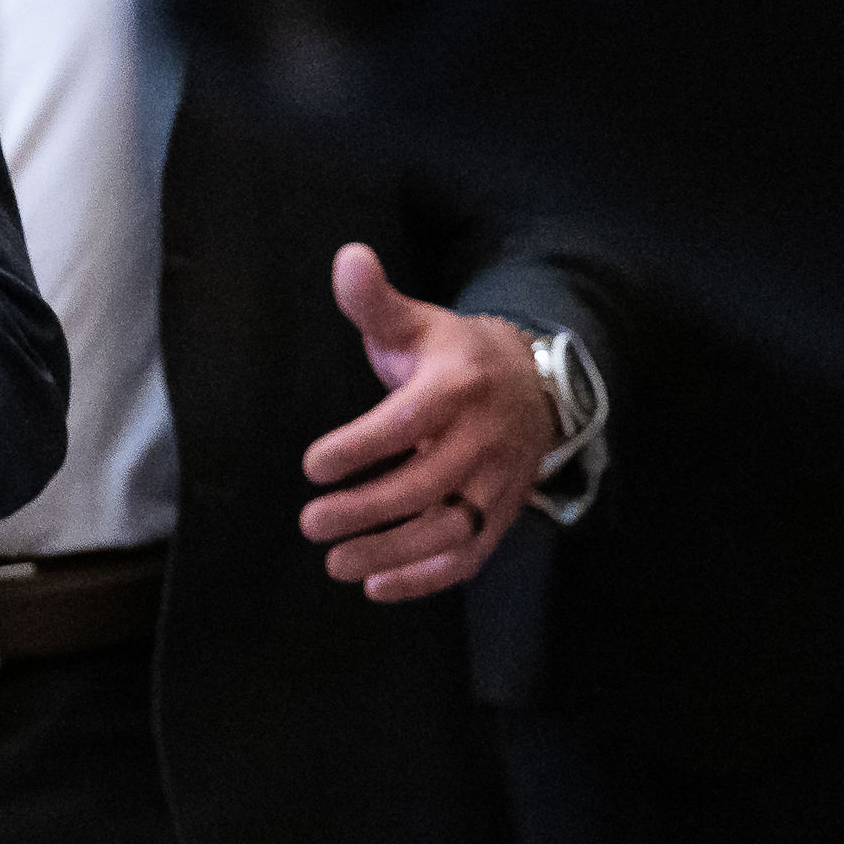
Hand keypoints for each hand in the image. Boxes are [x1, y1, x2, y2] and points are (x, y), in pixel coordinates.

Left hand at [297, 244, 551, 599]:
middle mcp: (483, 438)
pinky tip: (377, 586)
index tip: (313, 465)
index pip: (408, 422)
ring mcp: (498, 483)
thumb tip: (347, 257)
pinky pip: (470, 557)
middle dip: (366, 510)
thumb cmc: (451, 353)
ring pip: (449, 530)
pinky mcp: (502, 515)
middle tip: (310, 522)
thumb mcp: (415, 321)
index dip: (361, 447)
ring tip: (335, 562)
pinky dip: (427, 579)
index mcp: (456, 387)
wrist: (533, 384)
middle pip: (426, 486)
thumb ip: (374, 299)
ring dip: (392, 553)